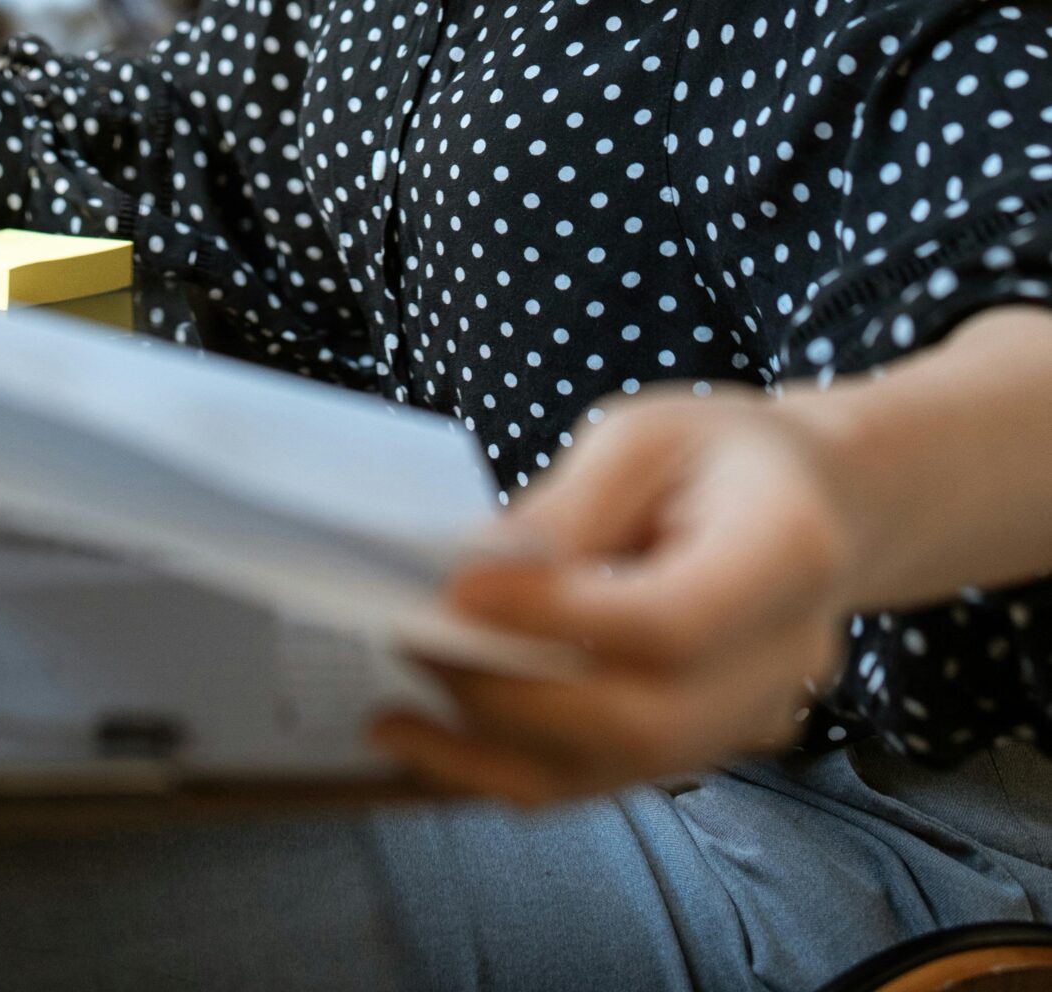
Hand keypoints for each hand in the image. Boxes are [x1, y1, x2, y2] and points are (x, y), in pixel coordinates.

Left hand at [370, 386, 852, 804]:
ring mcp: (752, 722)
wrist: (822, 509)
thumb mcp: (647, 436)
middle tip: (412, 648)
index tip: (458, 592)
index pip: (670, 621)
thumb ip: (571, 506)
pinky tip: (435, 749)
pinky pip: (605, 782)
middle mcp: (784, 661)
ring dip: (495, 757)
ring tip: (395, 720)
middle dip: (511, 699)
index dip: (557, 619)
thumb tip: (480, 570)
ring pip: (617, 772)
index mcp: (786, 554)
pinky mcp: (706, 750)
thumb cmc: (726, 455)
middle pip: (645, 722)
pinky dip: (512, 774)